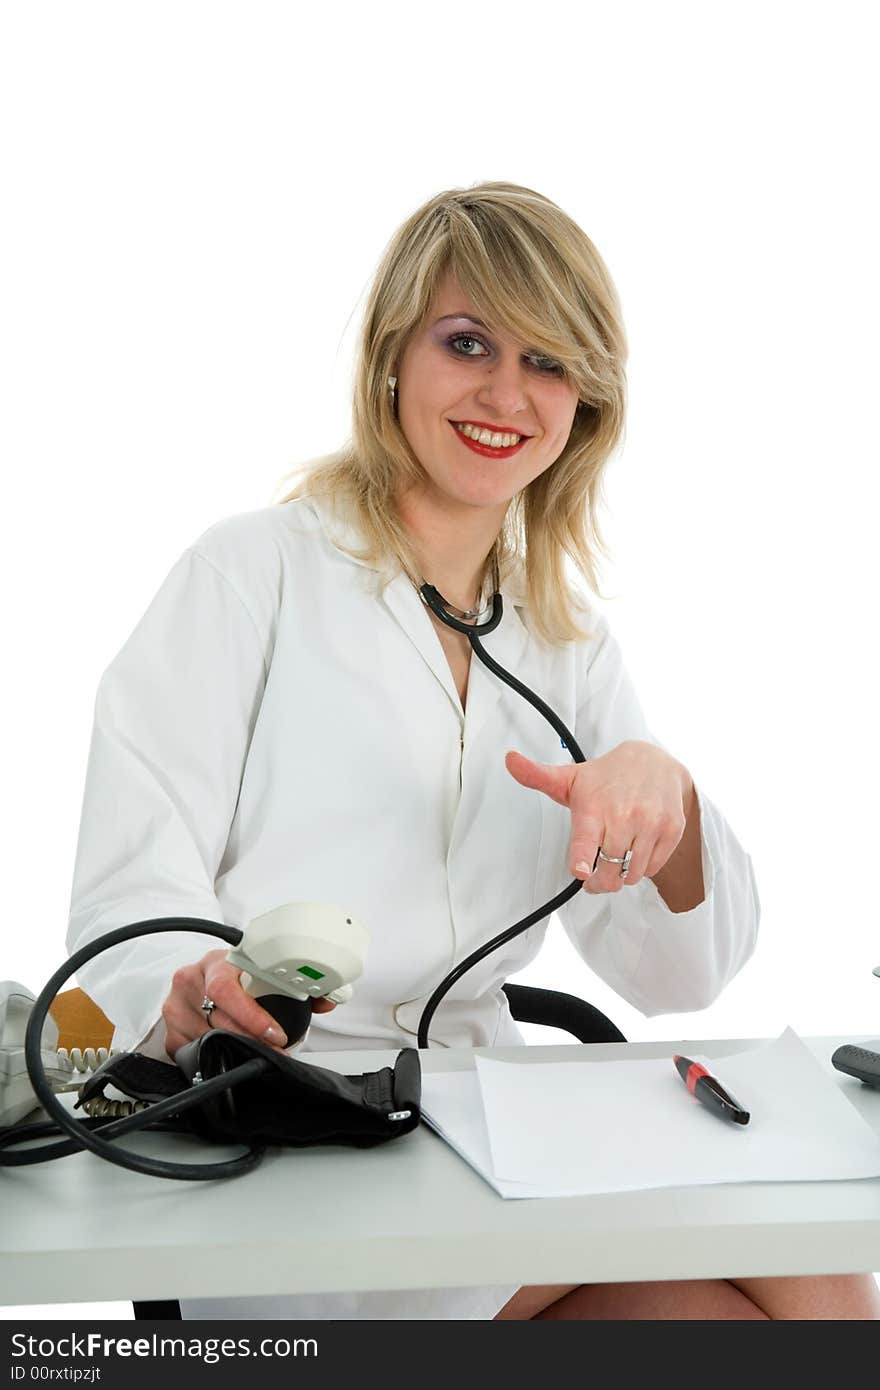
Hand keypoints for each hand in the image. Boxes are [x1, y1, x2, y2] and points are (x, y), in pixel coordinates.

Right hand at [161, 948, 336, 1059]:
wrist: (203, 978)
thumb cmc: (237, 977)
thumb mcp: (261, 975)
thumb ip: (298, 987)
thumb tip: (328, 999)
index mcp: (217, 962)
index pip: (227, 988)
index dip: (253, 1015)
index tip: (275, 1032)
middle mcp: (192, 980)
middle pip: (220, 1019)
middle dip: (251, 1039)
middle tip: (275, 1049)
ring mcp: (177, 1006)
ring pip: (207, 1038)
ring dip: (233, 1049)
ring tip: (257, 1052)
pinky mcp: (170, 1030)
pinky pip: (192, 1052)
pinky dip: (213, 1057)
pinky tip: (228, 1054)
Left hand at [505, 740, 691, 892]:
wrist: (653, 760)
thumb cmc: (606, 777)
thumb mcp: (569, 777)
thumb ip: (537, 776)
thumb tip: (510, 759)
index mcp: (594, 807)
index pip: (588, 840)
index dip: (584, 859)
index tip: (582, 871)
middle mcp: (624, 815)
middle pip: (609, 871)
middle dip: (599, 881)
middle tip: (593, 876)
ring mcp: (651, 823)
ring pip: (632, 875)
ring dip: (621, 876)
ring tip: (616, 859)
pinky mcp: (672, 830)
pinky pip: (653, 868)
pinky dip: (642, 867)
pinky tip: (635, 849)